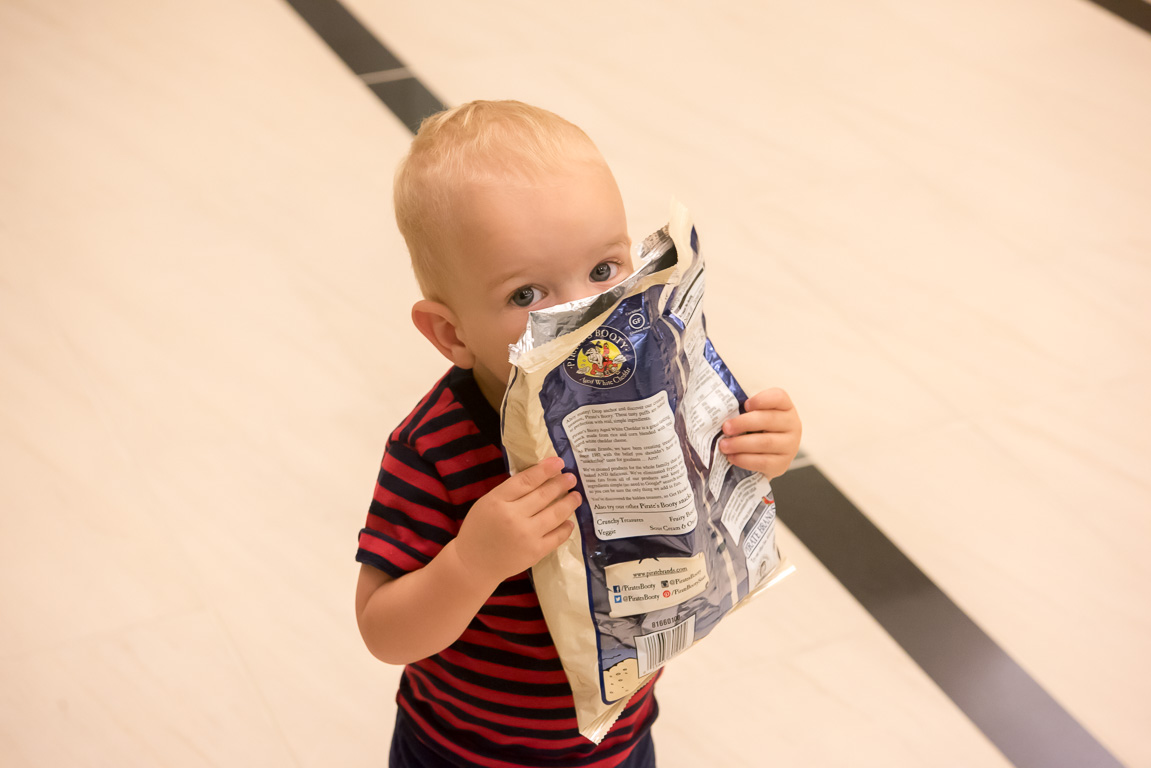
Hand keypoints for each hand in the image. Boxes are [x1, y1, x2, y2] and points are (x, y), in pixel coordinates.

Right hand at [449, 456, 579, 586]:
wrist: (474, 564)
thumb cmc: (479, 529)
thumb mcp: (487, 503)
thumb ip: (509, 492)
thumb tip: (539, 478)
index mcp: (498, 501)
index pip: (526, 480)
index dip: (545, 470)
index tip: (558, 462)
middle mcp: (513, 517)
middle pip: (543, 495)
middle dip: (561, 484)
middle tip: (571, 477)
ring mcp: (526, 535)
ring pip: (555, 514)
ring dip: (569, 503)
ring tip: (576, 496)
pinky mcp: (535, 552)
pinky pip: (557, 537)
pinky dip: (566, 527)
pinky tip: (570, 521)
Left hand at [718, 388, 801, 478]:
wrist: (767, 456)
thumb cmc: (757, 430)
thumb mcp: (754, 416)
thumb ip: (744, 412)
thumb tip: (721, 413)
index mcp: (785, 407)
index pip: (778, 397)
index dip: (762, 400)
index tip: (745, 405)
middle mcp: (792, 425)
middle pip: (769, 420)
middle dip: (743, 423)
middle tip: (725, 428)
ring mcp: (790, 445)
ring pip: (765, 443)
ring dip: (740, 444)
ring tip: (724, 445)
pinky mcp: (783, 464)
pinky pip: (763, 461)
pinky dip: (745, 459)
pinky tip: (732, 457)